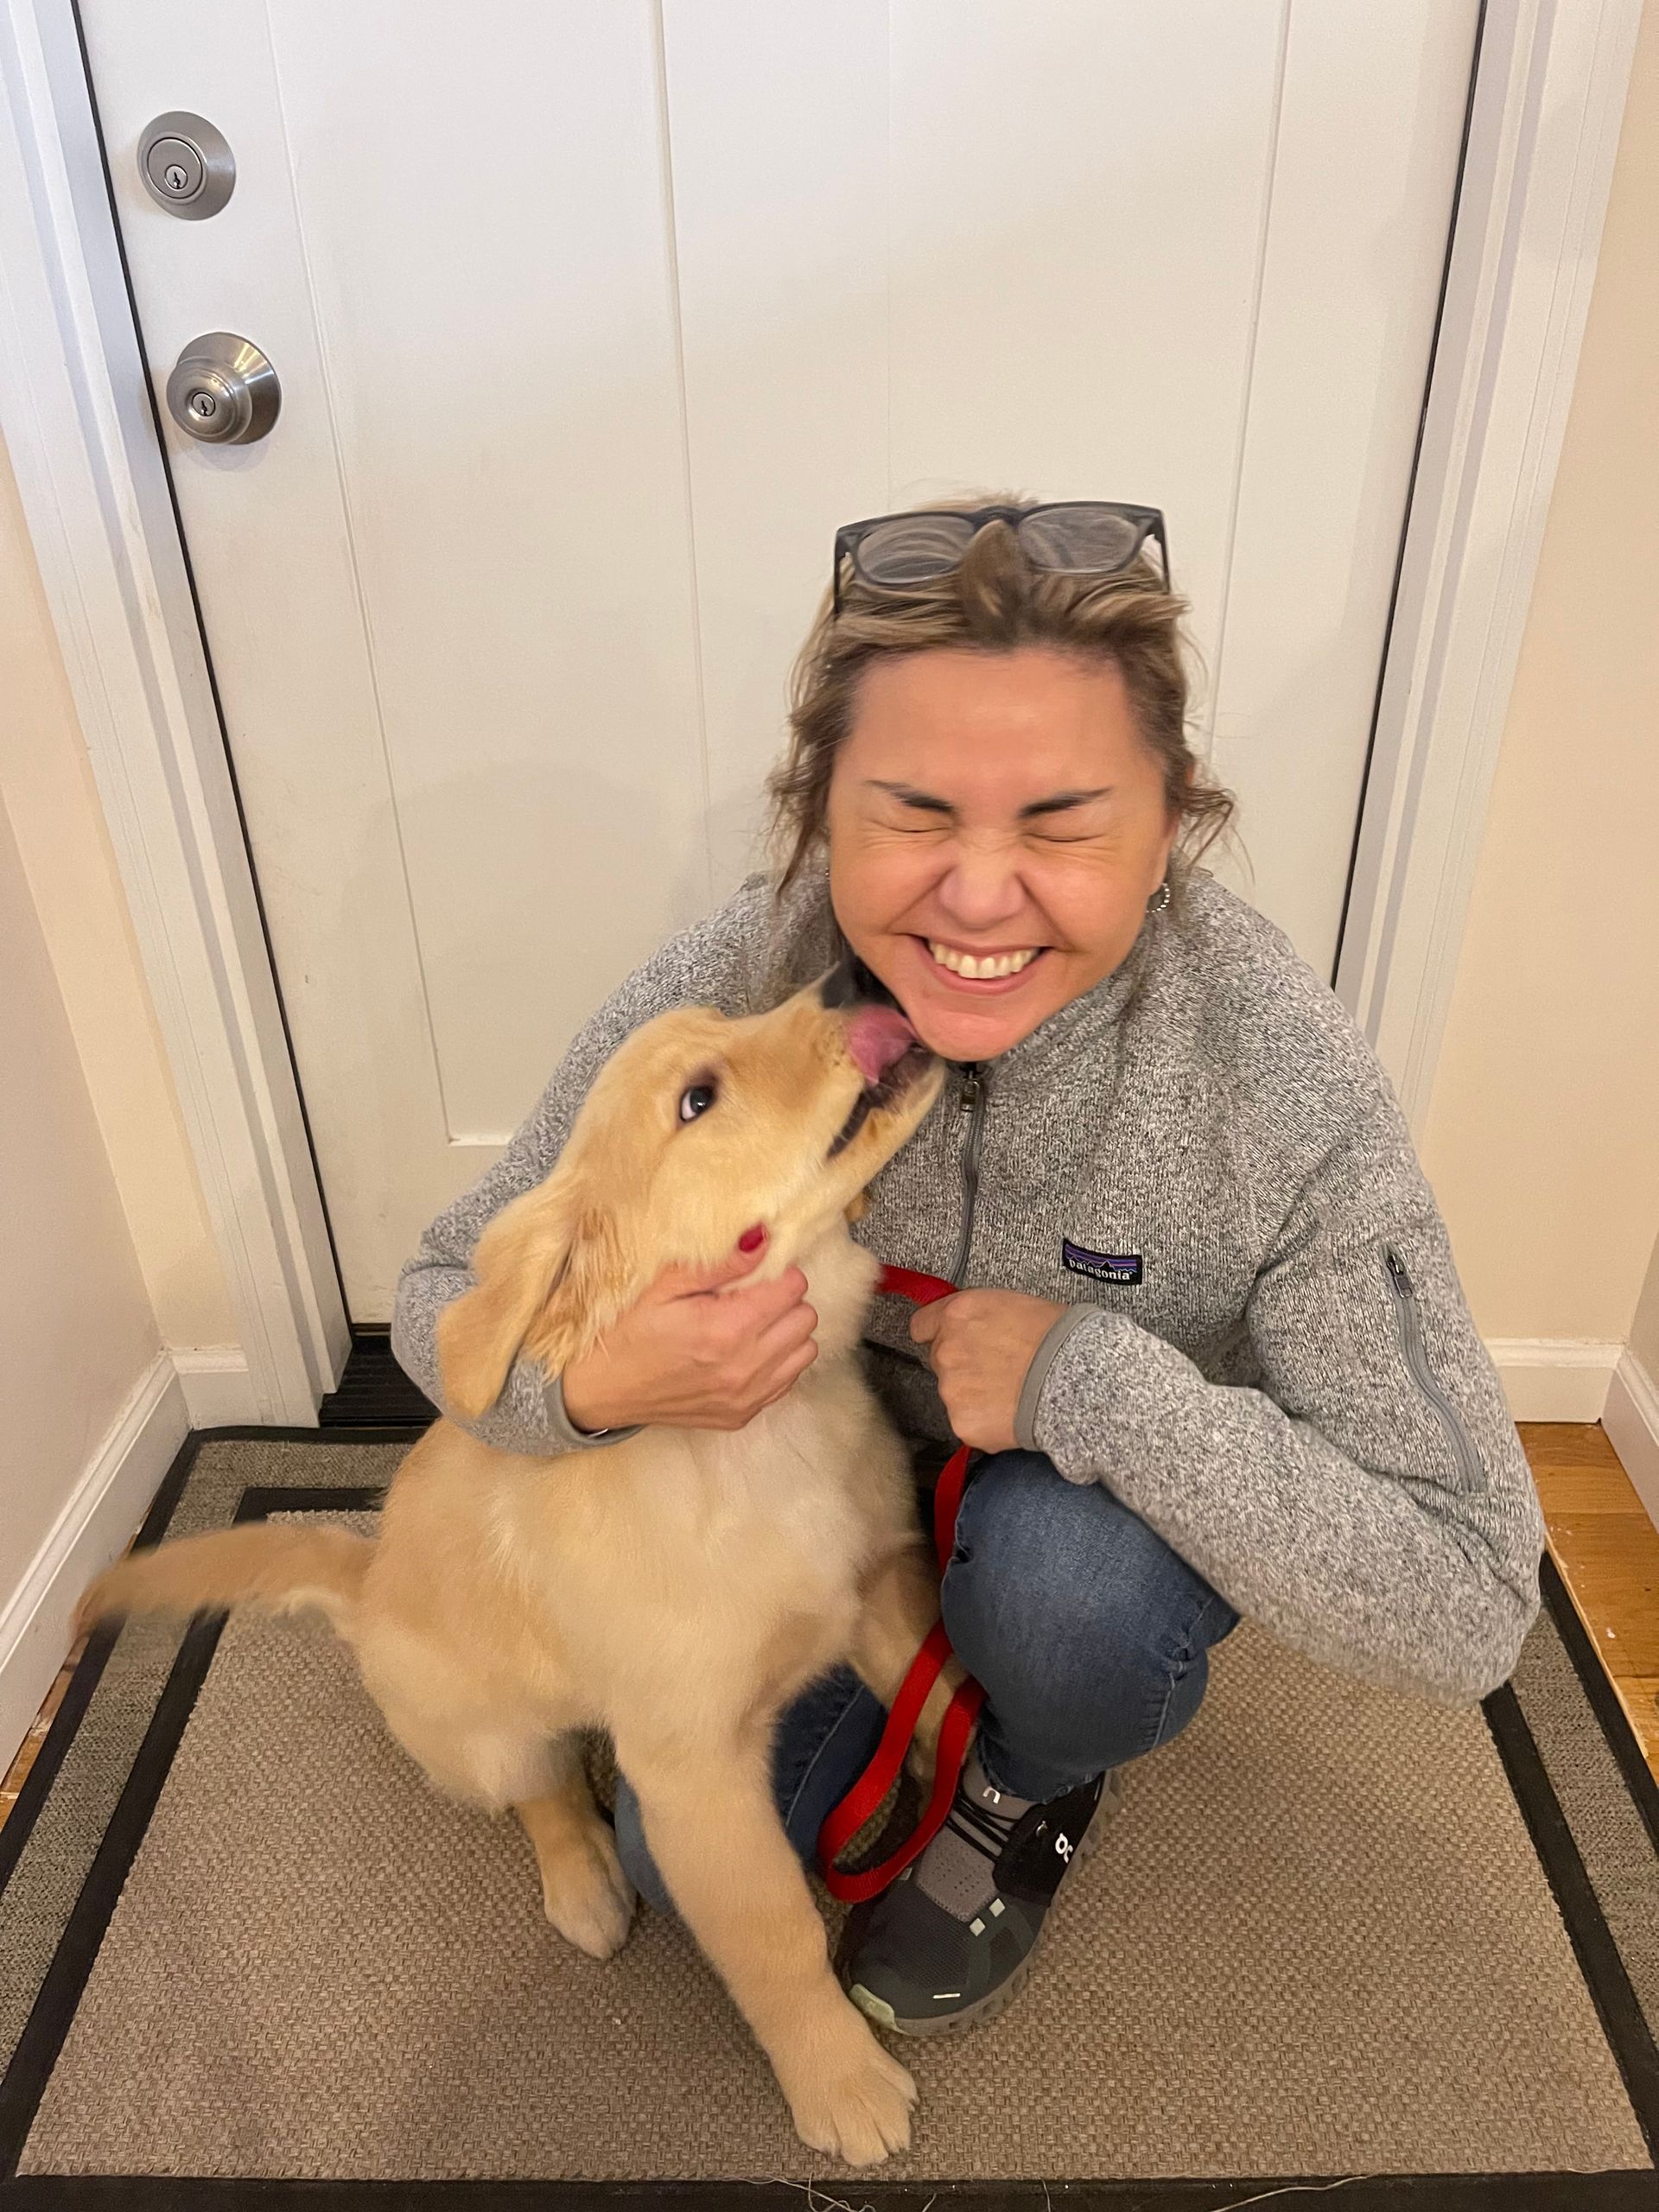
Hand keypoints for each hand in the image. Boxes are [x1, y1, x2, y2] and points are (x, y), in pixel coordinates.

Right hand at [561, 1229, 816, 1431]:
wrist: (598, 1390)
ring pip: (805, 1350)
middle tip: (751, 1296)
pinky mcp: (741, 1415)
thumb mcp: (662, 1286)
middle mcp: (744, 1367)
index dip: (777, 1273)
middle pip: (805, 1318)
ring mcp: (745, 1397)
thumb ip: (717, 1264)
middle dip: (785, 1300)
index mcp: (726, 1329)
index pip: (793, 1288)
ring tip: (751, 1324)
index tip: (754, 1274)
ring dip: (786, 1332)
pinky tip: (746, 1352)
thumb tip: (762, 1239)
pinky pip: (788, 1381)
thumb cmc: (625, 1332)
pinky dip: (778, 1362)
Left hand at [909, 1289, 1065, 1452]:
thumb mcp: (1012, 1304)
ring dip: (974, 1394)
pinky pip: (967, 1422)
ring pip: (954, 1393)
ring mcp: (952, 1389)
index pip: (921, 1325)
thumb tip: (971, 1327)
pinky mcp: (963, 1422)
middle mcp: (946, 1350)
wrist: (1077, 1379)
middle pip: (939, 1360)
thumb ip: (977, 1318)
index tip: (950, 1341)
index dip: (937, 1334)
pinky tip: (1011, 1412)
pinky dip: (985, 1421)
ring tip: (1011, 1392)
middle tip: (998, 1369)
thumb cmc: (1057, 1338)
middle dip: (963, 1365)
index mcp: (958, 1314)